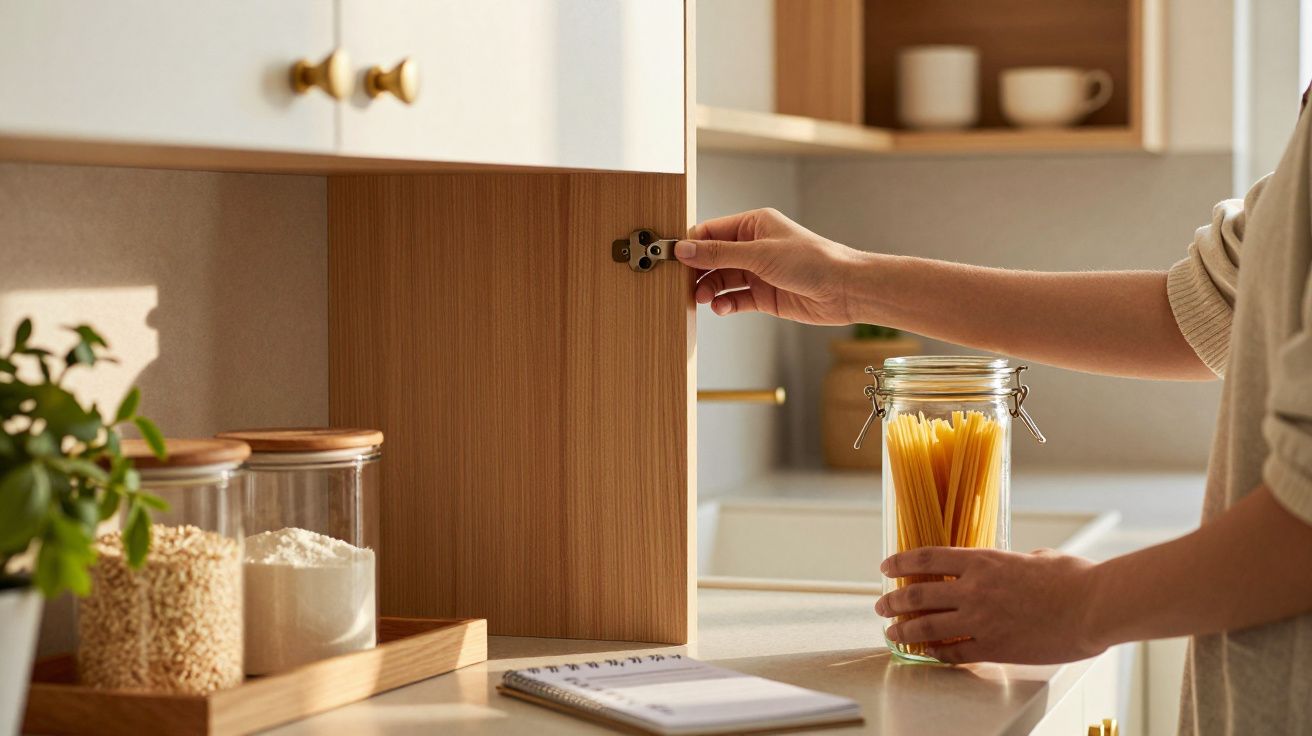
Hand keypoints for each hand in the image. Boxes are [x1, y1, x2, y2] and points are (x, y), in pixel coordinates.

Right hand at [676, 208, 873, 324]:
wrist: (844, 290)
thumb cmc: (812, 261)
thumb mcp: (759, 254)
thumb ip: (719, 254)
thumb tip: (684, 249)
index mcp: (753, 224)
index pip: (711, 232)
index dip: (691, 245)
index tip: (671, 258)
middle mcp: (754, 246)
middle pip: (713, 258)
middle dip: (697, 271)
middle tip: (683, 285)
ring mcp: (758, 272)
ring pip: (721, 279)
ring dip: (709, 289)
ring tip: (701, 299)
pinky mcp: (763, 295)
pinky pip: (735, 298)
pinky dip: (725, 304)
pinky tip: (720, 308)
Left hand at [874, 546, 1106, 664]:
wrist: (1094, 606)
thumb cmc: (1074, 577)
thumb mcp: (1038, 556)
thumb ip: (1016, 561)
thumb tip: (1017, 563)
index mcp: (982, 560)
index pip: (927, 558)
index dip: (901, 562)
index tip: (885, 567)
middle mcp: (974, 589)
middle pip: (918, 595)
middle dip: (894, 602)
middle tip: (881, 607)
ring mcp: (982, 620)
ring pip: (928, 627)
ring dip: (905, 631)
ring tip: (892, 633)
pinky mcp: (995, 647)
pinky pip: (956, 652)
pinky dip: (938, 653)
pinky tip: (928, 654)